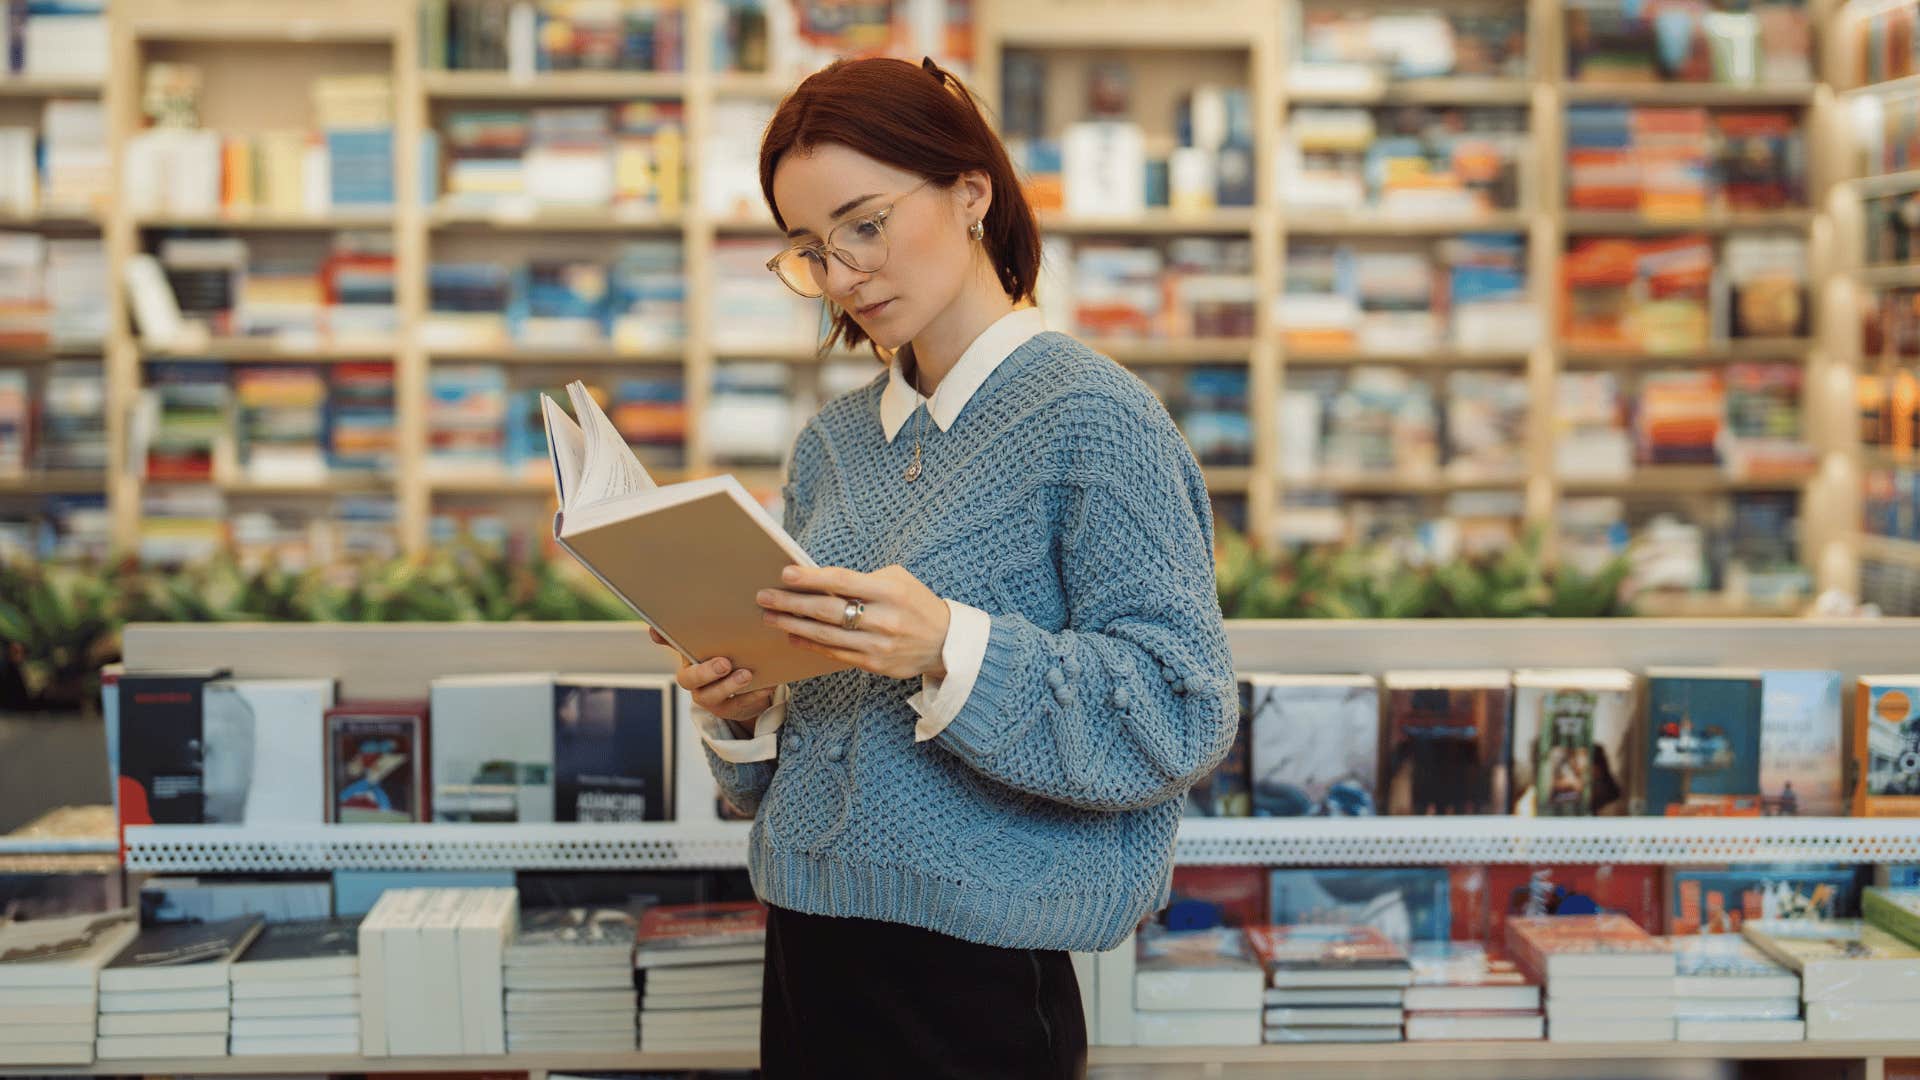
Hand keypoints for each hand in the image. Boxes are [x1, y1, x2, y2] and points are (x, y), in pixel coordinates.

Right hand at [650, 625, 776, 733]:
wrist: (745, 692)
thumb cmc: (729, 659)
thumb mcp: (719, 644)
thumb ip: (709, 627)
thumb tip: (695, 604)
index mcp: (689, 657)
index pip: (671, 644)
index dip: (663, 638)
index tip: (657, 630)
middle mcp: (693, 680)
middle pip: (689, 678)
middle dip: (706, 671)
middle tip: (724, 663)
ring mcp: (709, 697)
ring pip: (712, 695)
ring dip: (729, 685)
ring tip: (746, 674)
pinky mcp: (728, 710)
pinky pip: (738, 705)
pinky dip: (752, 695)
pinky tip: (765, 686)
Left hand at [757, 564, 950, 680]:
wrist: (945, 643)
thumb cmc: (915, 604)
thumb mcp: (898, 580)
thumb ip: (863, 580)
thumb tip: (819, 581)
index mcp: (890, 592)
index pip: (843, 582)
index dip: (812, 577)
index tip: (785, 573)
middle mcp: (883, 619)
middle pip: (827, 611)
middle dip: (791, 603)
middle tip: (765, 597)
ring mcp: (877, 645)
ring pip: (826, 635)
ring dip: (793, 626)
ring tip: (770, 617)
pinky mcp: (873, 664)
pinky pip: (834, 653)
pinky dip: (810, 644)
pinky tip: (792, 636)